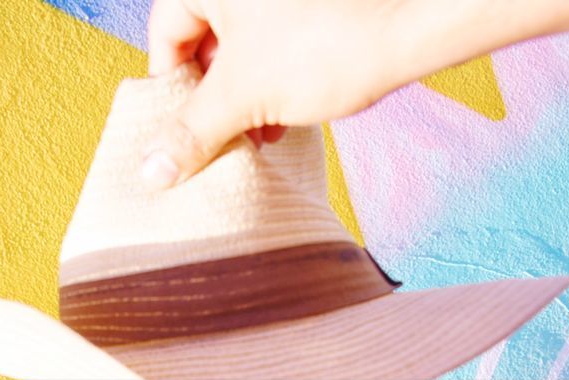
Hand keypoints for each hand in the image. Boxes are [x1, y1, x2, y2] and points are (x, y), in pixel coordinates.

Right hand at [141, 0, 568, 188]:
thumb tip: (148, 173)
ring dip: (248, 89)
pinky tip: (292, 111)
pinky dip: (279, 71)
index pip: (166, 34)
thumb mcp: (245, 98)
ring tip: (263, 133)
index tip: (189, 134)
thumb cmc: (328, 45)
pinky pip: (281, 33)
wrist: (420, 18)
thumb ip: (190, 134)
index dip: (175, 91)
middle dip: (216, 93)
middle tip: (228, 139)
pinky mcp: (318, 7)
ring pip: (246, 39)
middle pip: (206, 35)